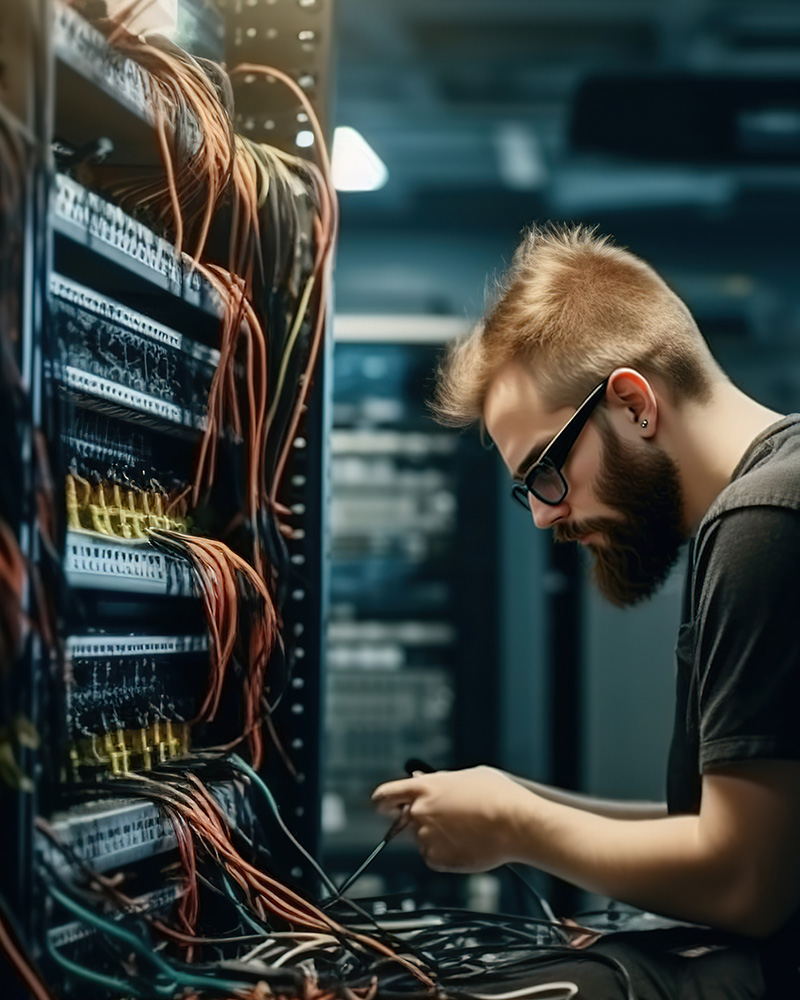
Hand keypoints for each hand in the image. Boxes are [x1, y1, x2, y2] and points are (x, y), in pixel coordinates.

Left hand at [372, 765, 529, 872]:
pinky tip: (467, 843)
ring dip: (436, 836)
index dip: (384, 802)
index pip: (384, 796)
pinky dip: (446, 853)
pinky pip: (434, 856)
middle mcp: (418, 813)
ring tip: (467, 830)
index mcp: (422, 788)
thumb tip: (426, 781)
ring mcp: (425, 838)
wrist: (516, 823)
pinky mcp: (436, 859)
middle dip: (418, 820)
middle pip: (402, 819)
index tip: (388, 806)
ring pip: (422, 838)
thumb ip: (439, 781)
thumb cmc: (496, 795)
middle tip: (445, 820)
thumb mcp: (466, 776)